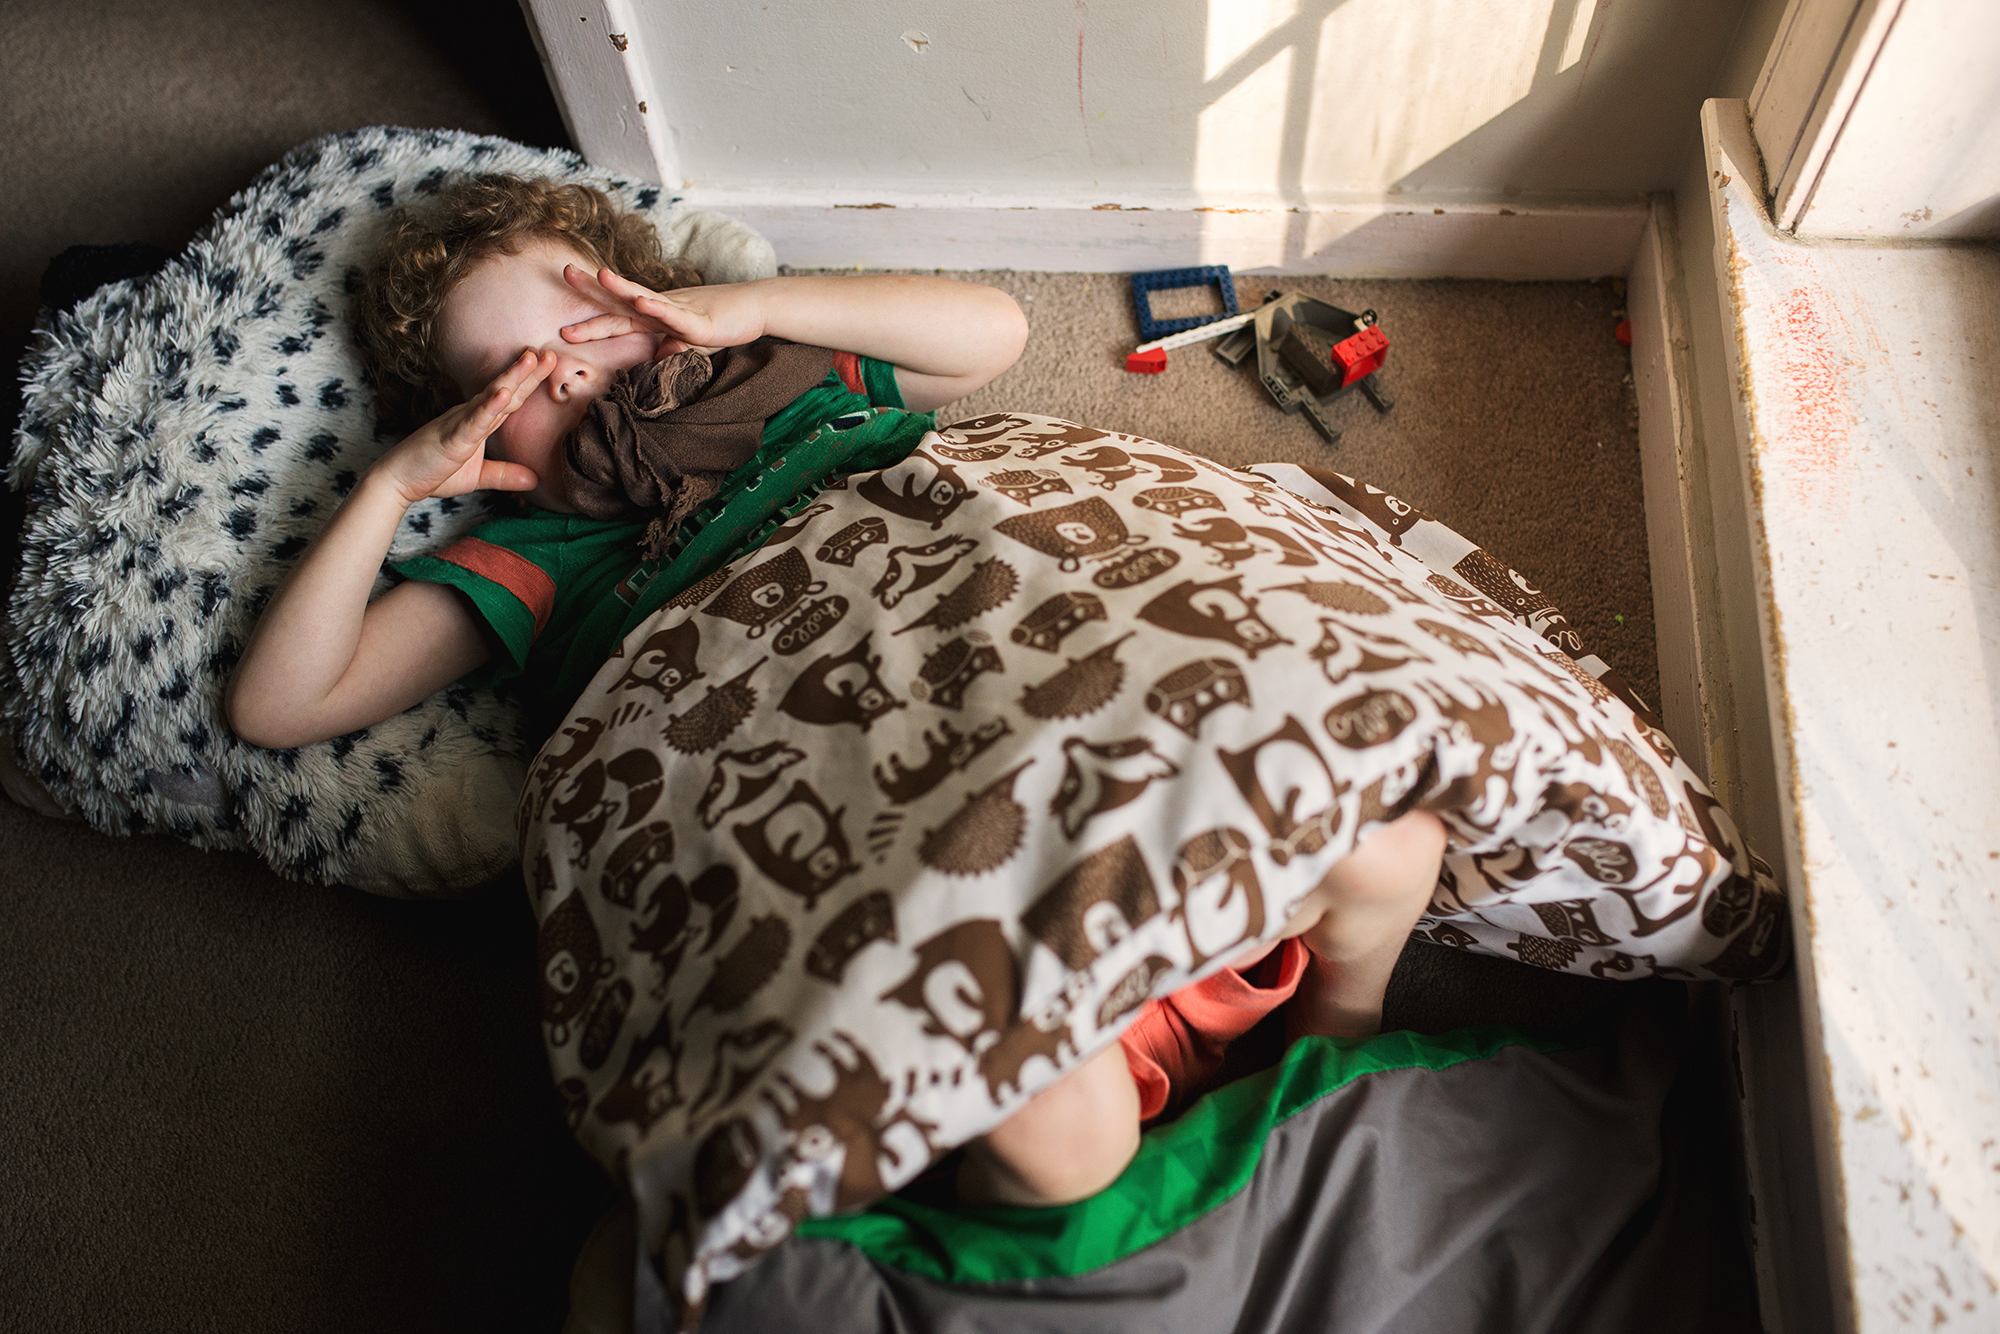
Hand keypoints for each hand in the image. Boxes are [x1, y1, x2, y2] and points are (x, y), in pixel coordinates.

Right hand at [372, 349, 552, 504]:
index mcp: (478, 421)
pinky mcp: (451, 438)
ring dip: (511, 378)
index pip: (510, 400)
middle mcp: (470, 415)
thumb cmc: (433, 472)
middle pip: (505, 390)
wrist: (399, 480)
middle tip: (550, 353)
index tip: (550, 364)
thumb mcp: (477, 476)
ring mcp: (460, 423)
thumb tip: (534, 480)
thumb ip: (504, 475)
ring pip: (490, 397)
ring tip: (531, 359)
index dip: (530, 382)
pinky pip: (472, 421)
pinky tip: (503, 394)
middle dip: (528, 372)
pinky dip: (488, 407)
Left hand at [559, 266, 768, 356]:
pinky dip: (658, 308)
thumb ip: (672, 347)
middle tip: (566, 273)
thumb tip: (656, 357)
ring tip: (600, 275)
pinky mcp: (700, 320)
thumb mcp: (691, 341)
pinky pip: (675, 315)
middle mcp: (662, 308)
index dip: (593, 322)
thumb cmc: (724, 322)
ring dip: (622, 287)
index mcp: (657, 315)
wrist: (756, 308)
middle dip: (593, 288)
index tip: (566, 330)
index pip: (619, 318)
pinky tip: (642, 302)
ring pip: (645, 298)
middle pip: (622, 300)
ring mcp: (680, 310)